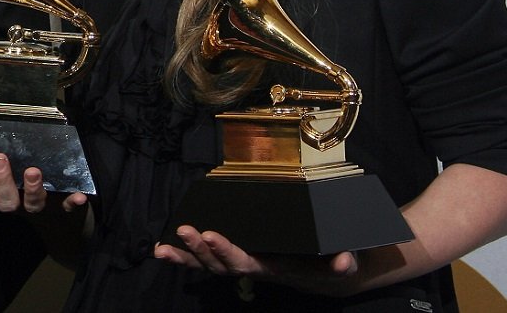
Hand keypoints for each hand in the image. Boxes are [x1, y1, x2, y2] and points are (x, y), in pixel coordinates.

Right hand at [0, 154, 87, 214]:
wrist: (51, 218)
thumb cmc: (5, 186)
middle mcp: (9, 204)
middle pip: (2, 200)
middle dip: (0, 181)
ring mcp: (34, 206)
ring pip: (31, 203)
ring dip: (32, 189)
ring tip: (34, 171)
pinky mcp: (60, 206)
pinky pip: (66, 206)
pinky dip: (72, 202)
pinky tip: (80, 196)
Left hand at [156, 225, 357, 295]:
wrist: (324, 275)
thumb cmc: (329, 264)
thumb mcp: (340, 263)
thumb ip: (342, 262)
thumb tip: (345, 262)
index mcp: (273, 268)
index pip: (246, 262)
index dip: (227, 251)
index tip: (211, 234)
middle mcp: (253, 269)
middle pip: (221, 264)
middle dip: (200, 249)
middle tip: (185, 230)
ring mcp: (242, 264)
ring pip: (209, 265)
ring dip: (185, 256)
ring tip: (162, 249)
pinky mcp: (236, 258)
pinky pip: (207, 260)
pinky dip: (185, 256)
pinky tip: (164, 250)